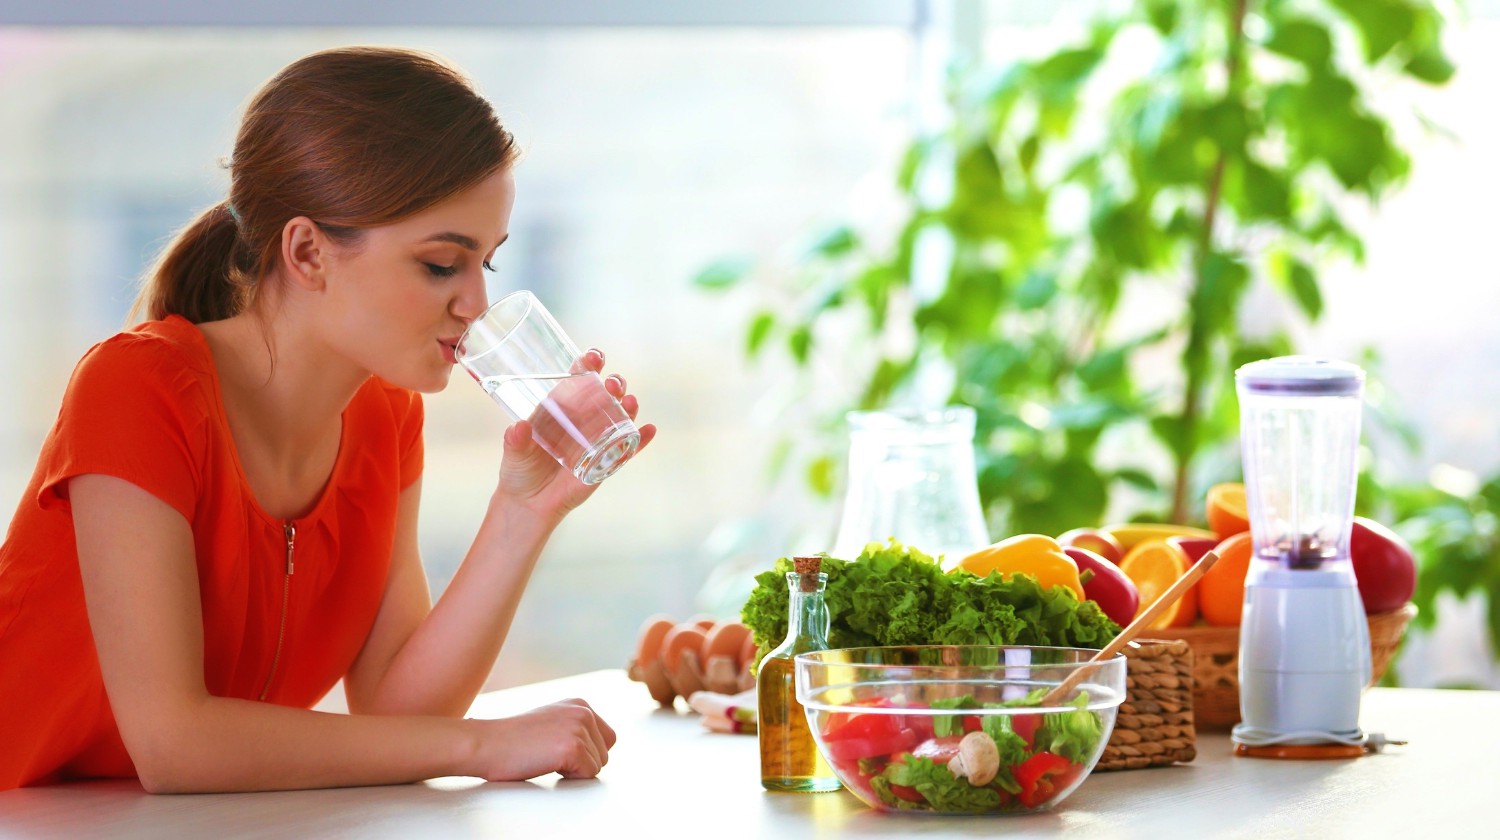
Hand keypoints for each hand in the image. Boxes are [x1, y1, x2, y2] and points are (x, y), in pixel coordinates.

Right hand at [469, 698, 617, 780]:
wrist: (486, 743)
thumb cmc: (513, 739)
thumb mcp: (552, 721)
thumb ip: (576, 727)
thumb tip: (600, 748)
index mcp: (580, 704)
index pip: (608, 738)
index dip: (588, 753)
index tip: (560, 751)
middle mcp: (584, 712)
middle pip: (604, 754)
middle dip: (582, 763)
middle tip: (549, 755)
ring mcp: (579, 729)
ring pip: (597, 767)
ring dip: (573, 771)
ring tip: (545, 758)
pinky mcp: (573, 748)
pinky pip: (587, 775)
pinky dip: (568, 778)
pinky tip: (546, 764)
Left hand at [494, 348, 655, 518]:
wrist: (530, 503)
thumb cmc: (520, 470)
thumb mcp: (515, 452)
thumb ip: (516, 440)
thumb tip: (519, 427)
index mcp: (562, 407)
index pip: (579, 378)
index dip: (589, 364)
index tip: (593, 357)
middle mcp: (584, 419)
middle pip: (606, 393)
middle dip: (614, 383)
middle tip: (612, 385)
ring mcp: (598, 439)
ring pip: (621, 416)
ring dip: (629, 405)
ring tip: (629, 403)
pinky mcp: (607, 462)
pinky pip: (629, 448)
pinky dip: (642, 438)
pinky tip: (650, 430)